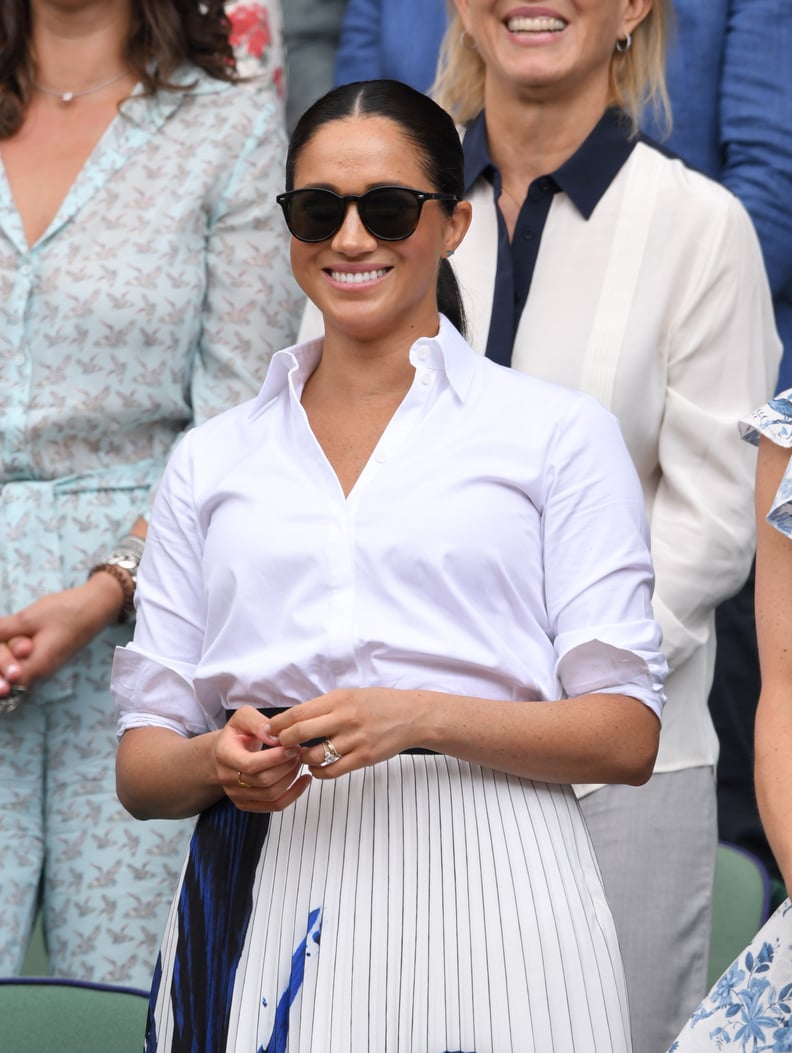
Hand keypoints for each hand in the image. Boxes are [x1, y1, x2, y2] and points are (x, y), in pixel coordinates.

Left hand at [0, 575, 124, 694]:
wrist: (96, 606)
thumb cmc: (65, 612)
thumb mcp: (28, 618)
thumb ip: (2, 631)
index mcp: (36, 667)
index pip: (6, 679)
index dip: (0, 665)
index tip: (8, 640)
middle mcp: (40, 673)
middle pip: (9, 674)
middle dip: (4, 654)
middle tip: (16, 631)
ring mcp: (44, 667)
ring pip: (16, 666)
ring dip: (10, 650)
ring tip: (20, 629)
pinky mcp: (47, 658)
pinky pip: (25, 660)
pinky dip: (17, 648)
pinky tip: (22, 633)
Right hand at [215, 706, 311, 810]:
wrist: (223, 752)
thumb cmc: (236, 733)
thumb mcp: (243, 717)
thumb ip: (259, 723)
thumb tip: (275, 737)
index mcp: (224, 754)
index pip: (250, 764)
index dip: (275, 758)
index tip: (292, 747)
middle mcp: (227, 778)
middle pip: (263, 780)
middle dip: (286, 766)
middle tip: (299, 752)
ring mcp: (236, 794)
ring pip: (270, 795)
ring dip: (291, 778)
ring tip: (299, 761)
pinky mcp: (246, 804)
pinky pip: (273, 806)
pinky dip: (293, 795)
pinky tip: (303, 780)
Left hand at [268, 688, 419, 777]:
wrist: (411, 716)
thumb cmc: (378, 704)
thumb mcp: (349, 696)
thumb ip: (324, 707)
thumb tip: (293, 719)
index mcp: (338, 699)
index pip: (298, 713)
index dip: (279, 724)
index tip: (270, 731)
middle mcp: (345, 718)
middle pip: (300, 733)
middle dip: (284, 742)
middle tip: (280, 746)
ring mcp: (354, 739)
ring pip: (314, 755)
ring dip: (302, 759)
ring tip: (302, 757)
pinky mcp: (363, 758)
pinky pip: (331, 771)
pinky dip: (318, 772)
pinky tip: (317, 768)